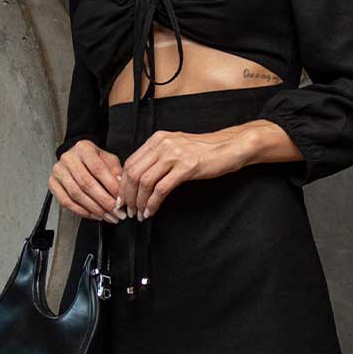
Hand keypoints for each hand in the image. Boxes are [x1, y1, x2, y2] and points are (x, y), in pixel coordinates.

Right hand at [50, 140, 123, 221]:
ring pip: (76, 194)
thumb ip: (116, 172)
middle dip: (104, 202)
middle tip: (116, 212)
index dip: (110, 186)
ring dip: (94, 209)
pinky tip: (94, 215)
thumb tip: (120, 188)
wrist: (77, 157)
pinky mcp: (53, 183)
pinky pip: (66, 202)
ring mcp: (58, 171)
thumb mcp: (108, 160)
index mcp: (83, 148)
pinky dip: (81, 211)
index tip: (120, 199)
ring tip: (108, 216)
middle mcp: (68, 158)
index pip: (98, 169)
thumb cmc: (93, 160)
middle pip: (86, 183)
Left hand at [119, 127, 251, 217]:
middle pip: (133, 173)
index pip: (130, 162)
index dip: (123, 184)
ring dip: (139, 202)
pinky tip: (152, 211)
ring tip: (140, 213)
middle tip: (128, 210)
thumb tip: (140, 178)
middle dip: (127, 195)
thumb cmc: (205, 150)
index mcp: (157, 139)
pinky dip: (153, 203)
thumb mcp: (176, 147)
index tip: (122, 198)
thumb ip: (158, 158)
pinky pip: (161, 189)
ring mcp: (174, 155)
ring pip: (145, 182)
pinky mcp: (186, 167)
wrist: (230, 147)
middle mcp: (162, 144)